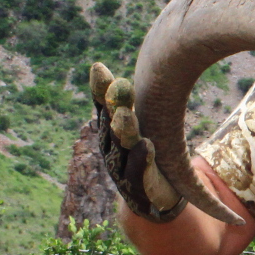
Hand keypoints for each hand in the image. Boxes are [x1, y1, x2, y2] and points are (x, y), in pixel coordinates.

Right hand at [89, 61, 186, 221]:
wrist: (155, 199)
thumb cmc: (152, 154)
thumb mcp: (147, 123)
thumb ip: (142, 99)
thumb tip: (152, 54)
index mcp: (112, 130)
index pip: (103, 106)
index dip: (100, 89)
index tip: (99, 68)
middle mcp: (112, 148)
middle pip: (110, 124)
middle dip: (114, 105)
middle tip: (119, 85)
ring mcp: (122, 169)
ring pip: (122, 148)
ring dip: (125, 131)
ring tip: (126, 115)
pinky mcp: (139, 189)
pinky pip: (139, 173)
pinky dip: (141, 160)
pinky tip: (146, 145)